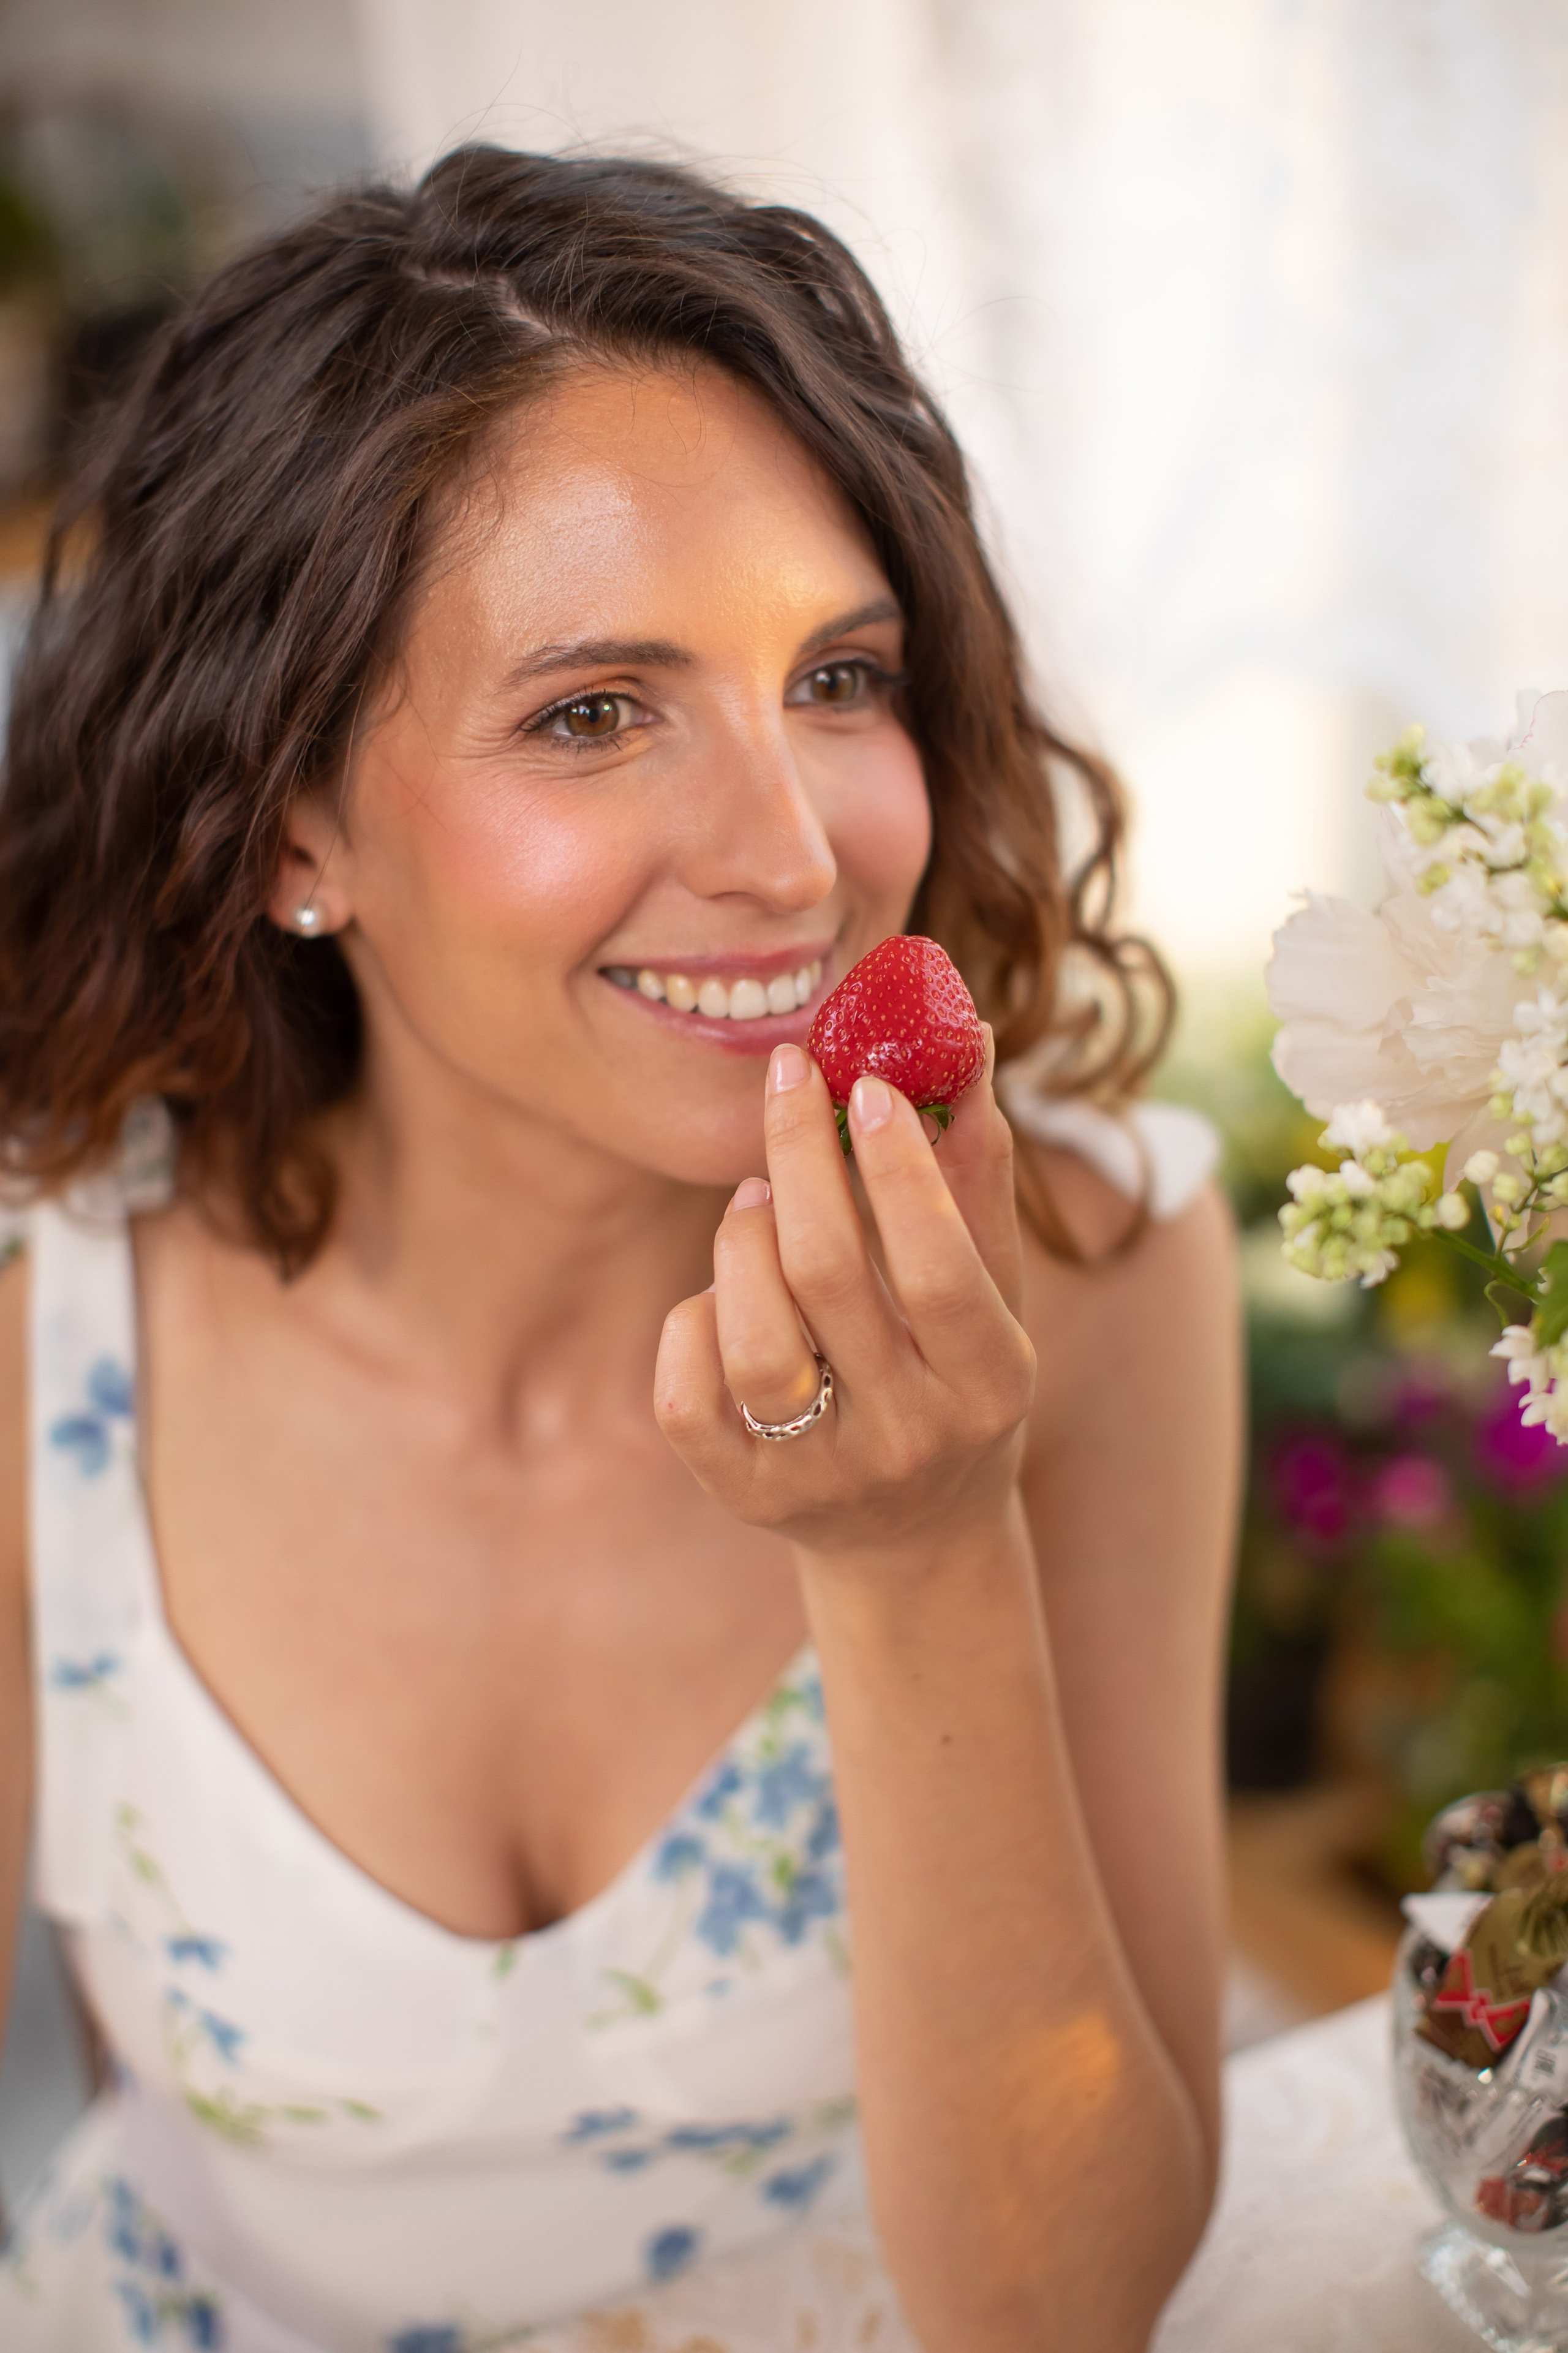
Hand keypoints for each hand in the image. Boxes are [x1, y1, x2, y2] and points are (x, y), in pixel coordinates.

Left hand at [655, 1030, 1035, 1570]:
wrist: (914, 1534)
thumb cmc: (954, 1377)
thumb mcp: (992, 1294)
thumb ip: (976, 1175)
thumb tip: (966, 1039)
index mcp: (989, 1383)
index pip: (940, 1267)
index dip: (899, 1170)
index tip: (865, 1082)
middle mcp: (910, 1436)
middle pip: (830, 1277)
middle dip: (800, 1155)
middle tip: (789, 1078)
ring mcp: (821, 1475)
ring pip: (753, 1339)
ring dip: (741, 1242)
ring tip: (755, 1199)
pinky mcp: (743, 1495)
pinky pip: (686, 1394)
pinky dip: (693, 1320)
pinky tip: (722, 1294)